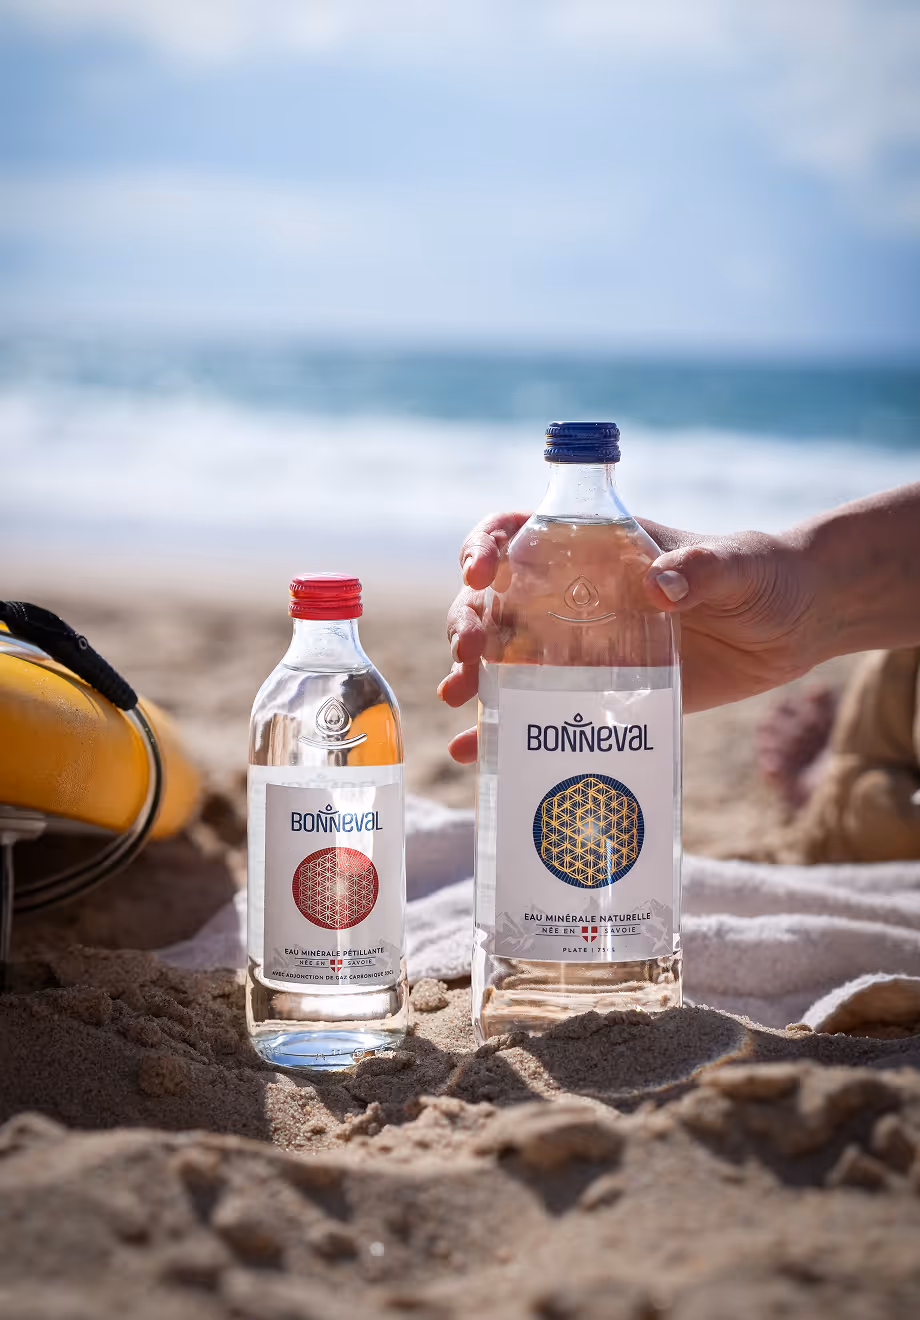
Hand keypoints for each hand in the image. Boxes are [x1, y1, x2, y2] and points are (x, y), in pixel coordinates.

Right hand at [439, 512, 817, 763]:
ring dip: (472, 673)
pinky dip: (501, 728)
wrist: (796, 625)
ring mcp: (583, 644)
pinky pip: (539, 708)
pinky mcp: (600, 691)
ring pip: (505, 654)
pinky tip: (473, 750)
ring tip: (459, 694)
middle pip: (496, 599)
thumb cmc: (764, 574)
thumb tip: (658, 586)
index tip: (480, 570)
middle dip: (469, 620)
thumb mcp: (737, 564)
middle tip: (470, 653)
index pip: (519, 532)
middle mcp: (575, 593)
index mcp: (596, 548)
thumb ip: (701, 569)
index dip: (485, 544)